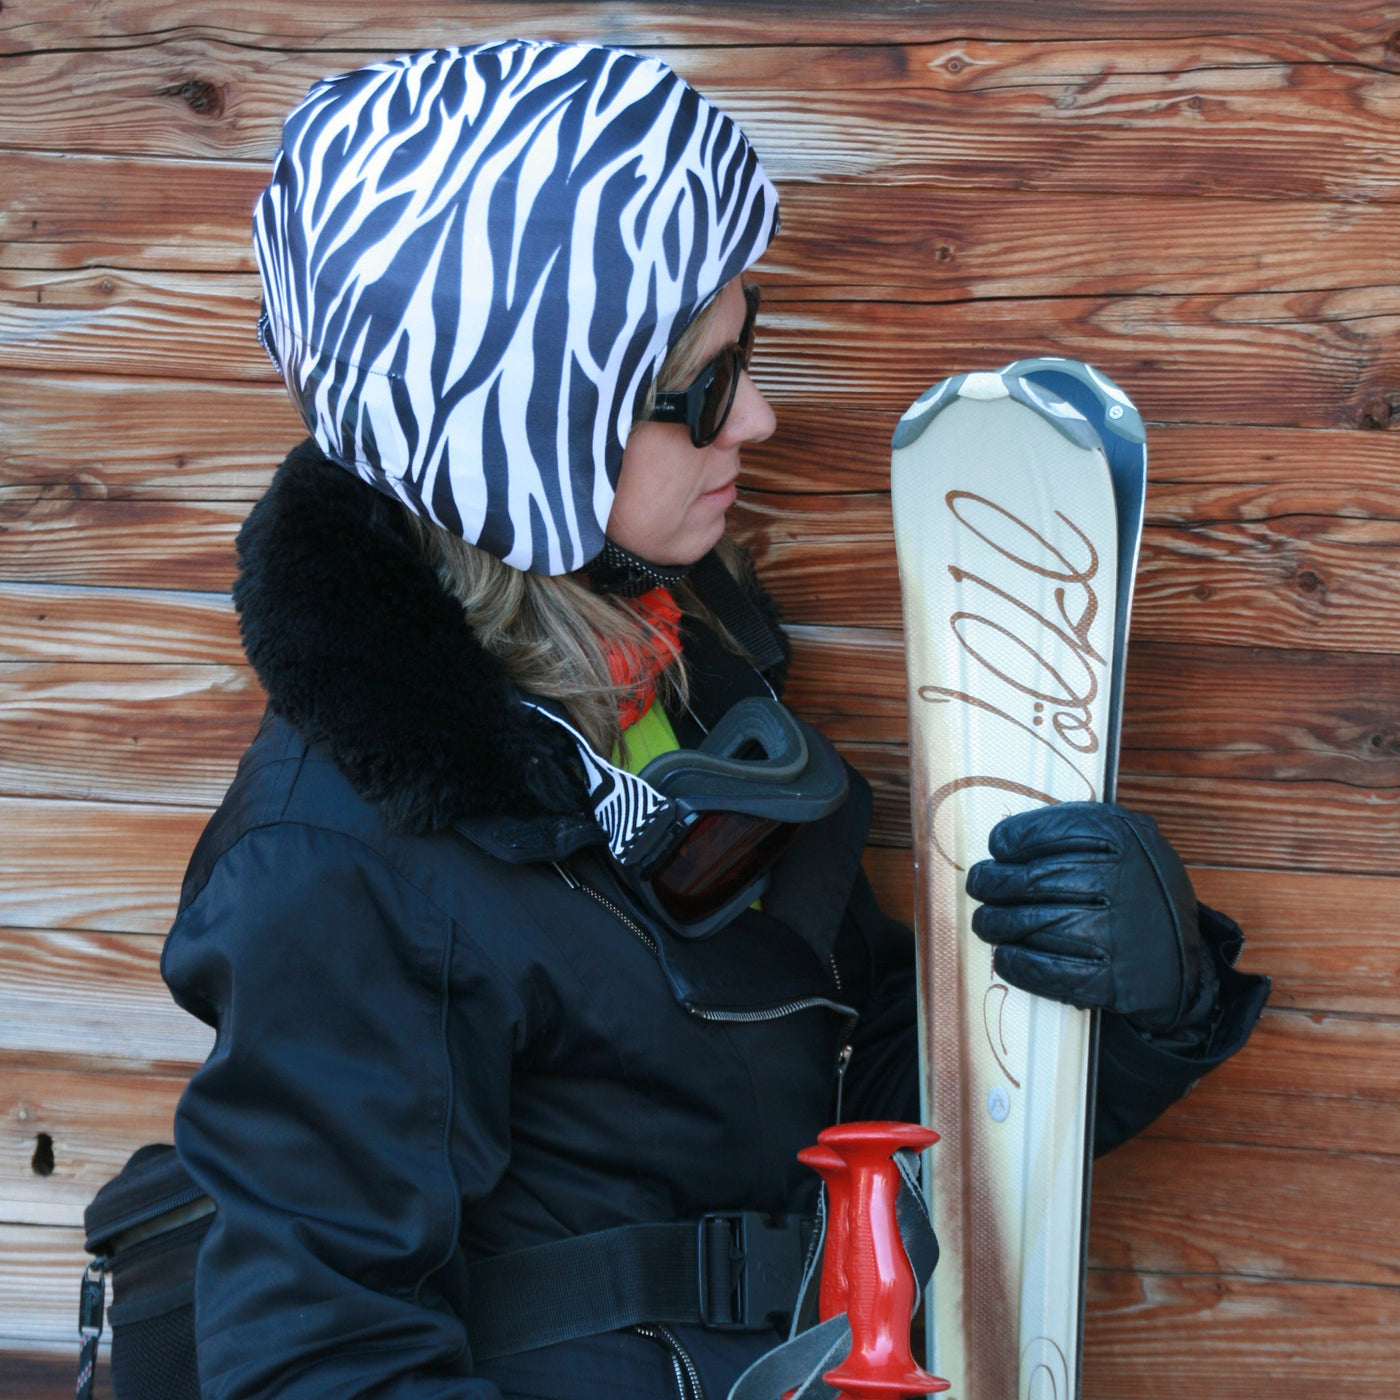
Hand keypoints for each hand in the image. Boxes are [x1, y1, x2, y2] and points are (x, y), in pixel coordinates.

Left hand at [965, 803, 1209, 1033]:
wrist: (1177, 957)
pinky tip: (1006, 955)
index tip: (997, 848)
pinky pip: (1047, 970)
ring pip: (1032, 923)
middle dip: (992, 884)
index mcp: (1121, 838)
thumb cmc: (1136, 889)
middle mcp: (1119, 880)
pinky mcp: (1111, 978)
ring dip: (996, 924)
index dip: (1012, 840)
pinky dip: (1017, 963)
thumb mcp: (1125, 841)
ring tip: (986, 922)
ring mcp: (1116, 931)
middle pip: (1031, 880)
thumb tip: (1006, 839)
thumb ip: (1078, 832)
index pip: (1047, 831)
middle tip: (980, 886)